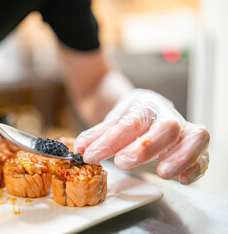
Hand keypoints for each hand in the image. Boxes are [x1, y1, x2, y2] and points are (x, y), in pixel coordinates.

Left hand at [75, 89, 209, 184]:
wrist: (145, 107)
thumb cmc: (129, 117)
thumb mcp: (111, 120)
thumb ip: (97, 135)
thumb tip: (80, 148)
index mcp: (144, 106)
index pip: (130, 123)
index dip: (110, 140)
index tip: (91, 155)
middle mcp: (167, 115)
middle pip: (166, 127)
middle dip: (146, 147)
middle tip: (122, 162)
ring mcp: (184, 129)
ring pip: (195, 136)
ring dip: (179, 156)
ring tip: (162, 173)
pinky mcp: (194, 144)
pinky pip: (204, 153)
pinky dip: (196, 166)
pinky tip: (182, 178)